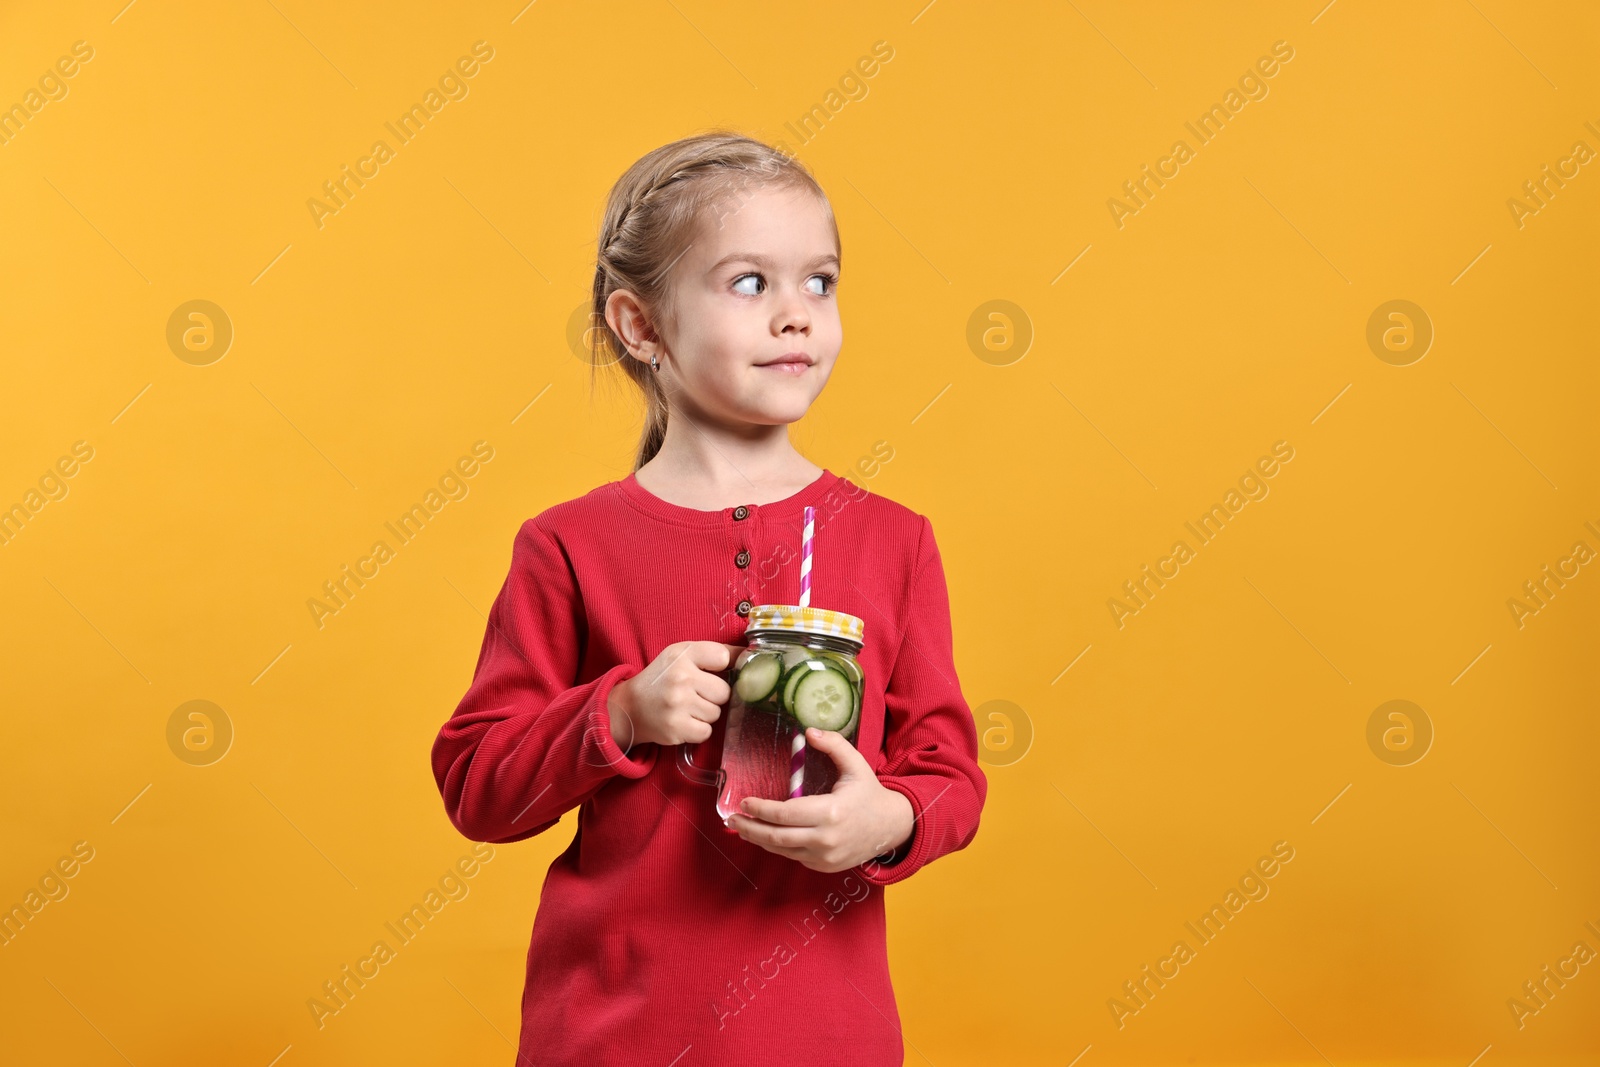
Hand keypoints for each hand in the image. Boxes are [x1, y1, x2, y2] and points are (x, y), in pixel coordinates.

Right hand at [606, 641, 745, 748]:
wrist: (630, 707)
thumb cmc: (662, 680)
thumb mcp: (681, 656)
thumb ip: (713, 653)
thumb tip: (748, 654)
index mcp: (682, 654)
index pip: (723, 657)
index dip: (721, 668)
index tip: (710, 672)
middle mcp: (680, 677)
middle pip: (724, 692)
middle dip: (713, 696)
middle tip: (694, 695)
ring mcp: (678, 704)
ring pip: (716, 714)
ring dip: (705, 714)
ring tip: (686, 708)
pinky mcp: (676, 728)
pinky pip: (706, 732)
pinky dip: (698, 730)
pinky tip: (684, 722)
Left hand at [727, 727, 914, 873]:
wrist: (892, 827)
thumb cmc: (869, 793)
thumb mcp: (855, 764)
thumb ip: (833, 744)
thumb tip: (809, 731)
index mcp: (830, 812)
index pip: (785, 814)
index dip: (761, 809)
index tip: (745, 802)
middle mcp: (825, 839)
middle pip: (776, 837)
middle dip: (750, 828)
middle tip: (732, 818)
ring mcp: (825, 857)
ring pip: (782, 850)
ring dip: (760, 839)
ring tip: (743, 827)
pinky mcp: (825, 866)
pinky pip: (795, 857)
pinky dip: (779, 846)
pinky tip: (768, 835)